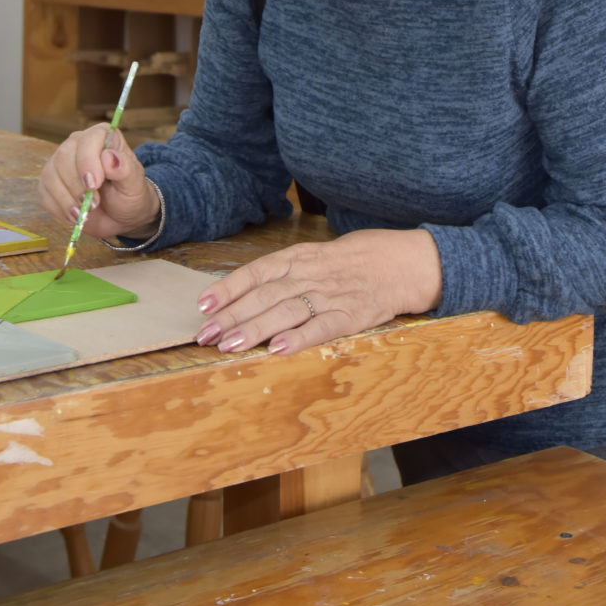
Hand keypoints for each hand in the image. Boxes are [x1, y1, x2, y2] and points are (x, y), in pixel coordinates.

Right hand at [37, 124, 159, 240]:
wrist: (120, 216)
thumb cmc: (130, 195)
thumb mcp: (134, 184)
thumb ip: (125, 169)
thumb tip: (109, 157)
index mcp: (102, 137)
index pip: (89, 138)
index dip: (87, 161)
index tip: (94, 185)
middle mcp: (78, 145)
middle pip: (64, 156)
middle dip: (76, 185)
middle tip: (93, 204)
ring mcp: (61, 163)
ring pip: (50, 175)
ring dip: (66, 199)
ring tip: (84, 213)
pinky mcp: (50, 183)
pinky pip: (43, 193)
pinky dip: (57, 209)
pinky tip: (74, 216)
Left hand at [195, 228, 442, 355]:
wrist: (403, 262)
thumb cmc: (354, 260)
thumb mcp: (316, 256)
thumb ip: (283, 273)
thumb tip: (242, 291)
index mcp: (300, 258)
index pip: (256, 272)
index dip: (228, 289)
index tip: (202, 306)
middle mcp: (311, 275)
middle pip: (264, 295)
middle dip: (231, 316)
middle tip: (204, 336)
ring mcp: (331, 295)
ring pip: (286, 312)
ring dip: (255, 329)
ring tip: (230, 345)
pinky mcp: (351, 316)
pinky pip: (321, 327)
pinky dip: (298, 338)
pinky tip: (277, 349)